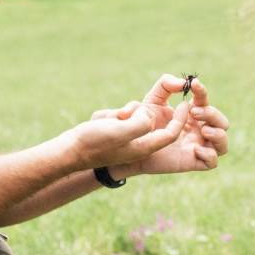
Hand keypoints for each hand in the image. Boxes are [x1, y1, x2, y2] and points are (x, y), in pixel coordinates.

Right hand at [64, 100, 189, 169]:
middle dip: (144, 111)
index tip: (185, 103)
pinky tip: (106, 117)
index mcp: (145, 147)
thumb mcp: (118, 131)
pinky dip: (119, 112)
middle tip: (128, 112)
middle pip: (154, 121)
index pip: (171, 133)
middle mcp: (139, 143)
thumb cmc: (92, 143)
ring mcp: (128, 138)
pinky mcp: (118, 132)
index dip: (181, 119)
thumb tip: (150, 115)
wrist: (69, 151)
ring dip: (129, 110)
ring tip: (114, 117)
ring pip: (138, 115)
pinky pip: (126, 116)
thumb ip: (139, 123)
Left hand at [92, 74, 229, 177]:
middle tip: (194, 113)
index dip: (202, 92)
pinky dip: (209, 154)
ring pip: (223, 143)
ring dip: (218, 134)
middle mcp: (199, 130)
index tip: (194, 85)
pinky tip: (195, 149)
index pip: (205, 101)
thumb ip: (165, 84)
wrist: (132, 147)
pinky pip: (212, 162)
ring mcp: (198, 146)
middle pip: (222, 122)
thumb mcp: (153, 99)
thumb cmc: (144, 124)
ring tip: (203, 130)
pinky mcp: (193, 162)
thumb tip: (183, 83)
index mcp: (193, 114)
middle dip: (212, 114)